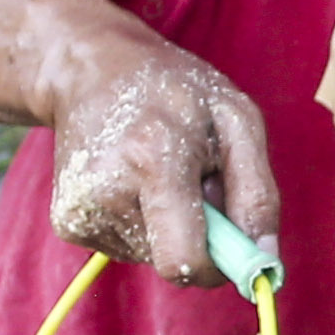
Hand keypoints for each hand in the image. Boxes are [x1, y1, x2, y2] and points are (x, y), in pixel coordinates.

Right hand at [45, 34, 277, 286]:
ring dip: (169, 225)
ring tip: (159, 170)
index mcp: (154, 159)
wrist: (89, 69)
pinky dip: (143, 223)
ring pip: (152, 256)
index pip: (184, 260)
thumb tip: (267, 262)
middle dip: (198, 237)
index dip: (217, 265)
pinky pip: (127, 248)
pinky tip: (134, 179)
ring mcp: (80, 209)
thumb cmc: (174, 90)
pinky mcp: (67, 222)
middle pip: (172, 263)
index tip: (234, 244)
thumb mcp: (236, 120)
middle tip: (194, 181)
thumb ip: (258, 194)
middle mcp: (107, 190)